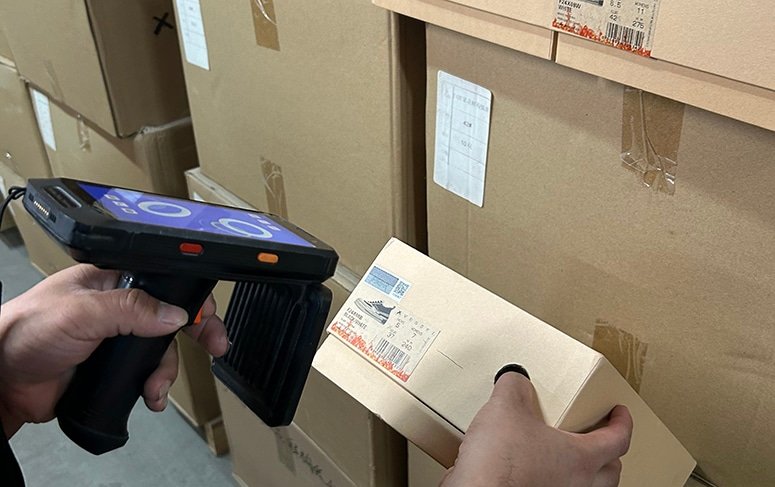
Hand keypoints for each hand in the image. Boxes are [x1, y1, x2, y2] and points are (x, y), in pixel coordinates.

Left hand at [0, 265, 228, 437]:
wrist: (1, 380)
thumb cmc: (24, 331)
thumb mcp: (82, 311)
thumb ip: (130, 309)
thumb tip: (173, 313)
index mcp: (113, 281)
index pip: (164, 281)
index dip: (191, 297)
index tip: (208, 316)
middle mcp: (118, 308)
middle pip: (171, 317)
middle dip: (197, 332)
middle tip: (216, 346)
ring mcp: (117, 340)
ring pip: (162, 351)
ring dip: (166, 371)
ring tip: (155, 387)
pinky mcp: (113, 369)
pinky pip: (146, 375)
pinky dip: (154, 387)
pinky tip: (150, 396)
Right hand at [441, 369, 632, 486]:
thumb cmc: (500, 461)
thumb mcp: (506, 407)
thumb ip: (515, 387)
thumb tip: (515, 380)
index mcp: (581, 458)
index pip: (618, 440)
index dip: (622, 423)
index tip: (620, 412)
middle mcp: (577, 485)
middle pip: (611, 473)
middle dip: (610, 454)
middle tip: (599, 437)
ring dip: (585, 474)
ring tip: (568, 457)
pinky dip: (553, 481)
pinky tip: (534, 470)